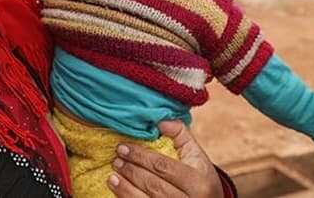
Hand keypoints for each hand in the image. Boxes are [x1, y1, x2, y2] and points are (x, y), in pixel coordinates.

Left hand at [108, 120, 222, 197]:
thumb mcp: (196, 154)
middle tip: (116, 161)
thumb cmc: (201, 177)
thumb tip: (160, 122)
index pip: (163, 167)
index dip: (140, 157)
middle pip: (153, 186)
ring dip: (126, 189)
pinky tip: (119, 191)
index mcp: (199, 182)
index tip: (123, 148)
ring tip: (113, 177)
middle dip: (131, 172)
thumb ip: (180, 134)